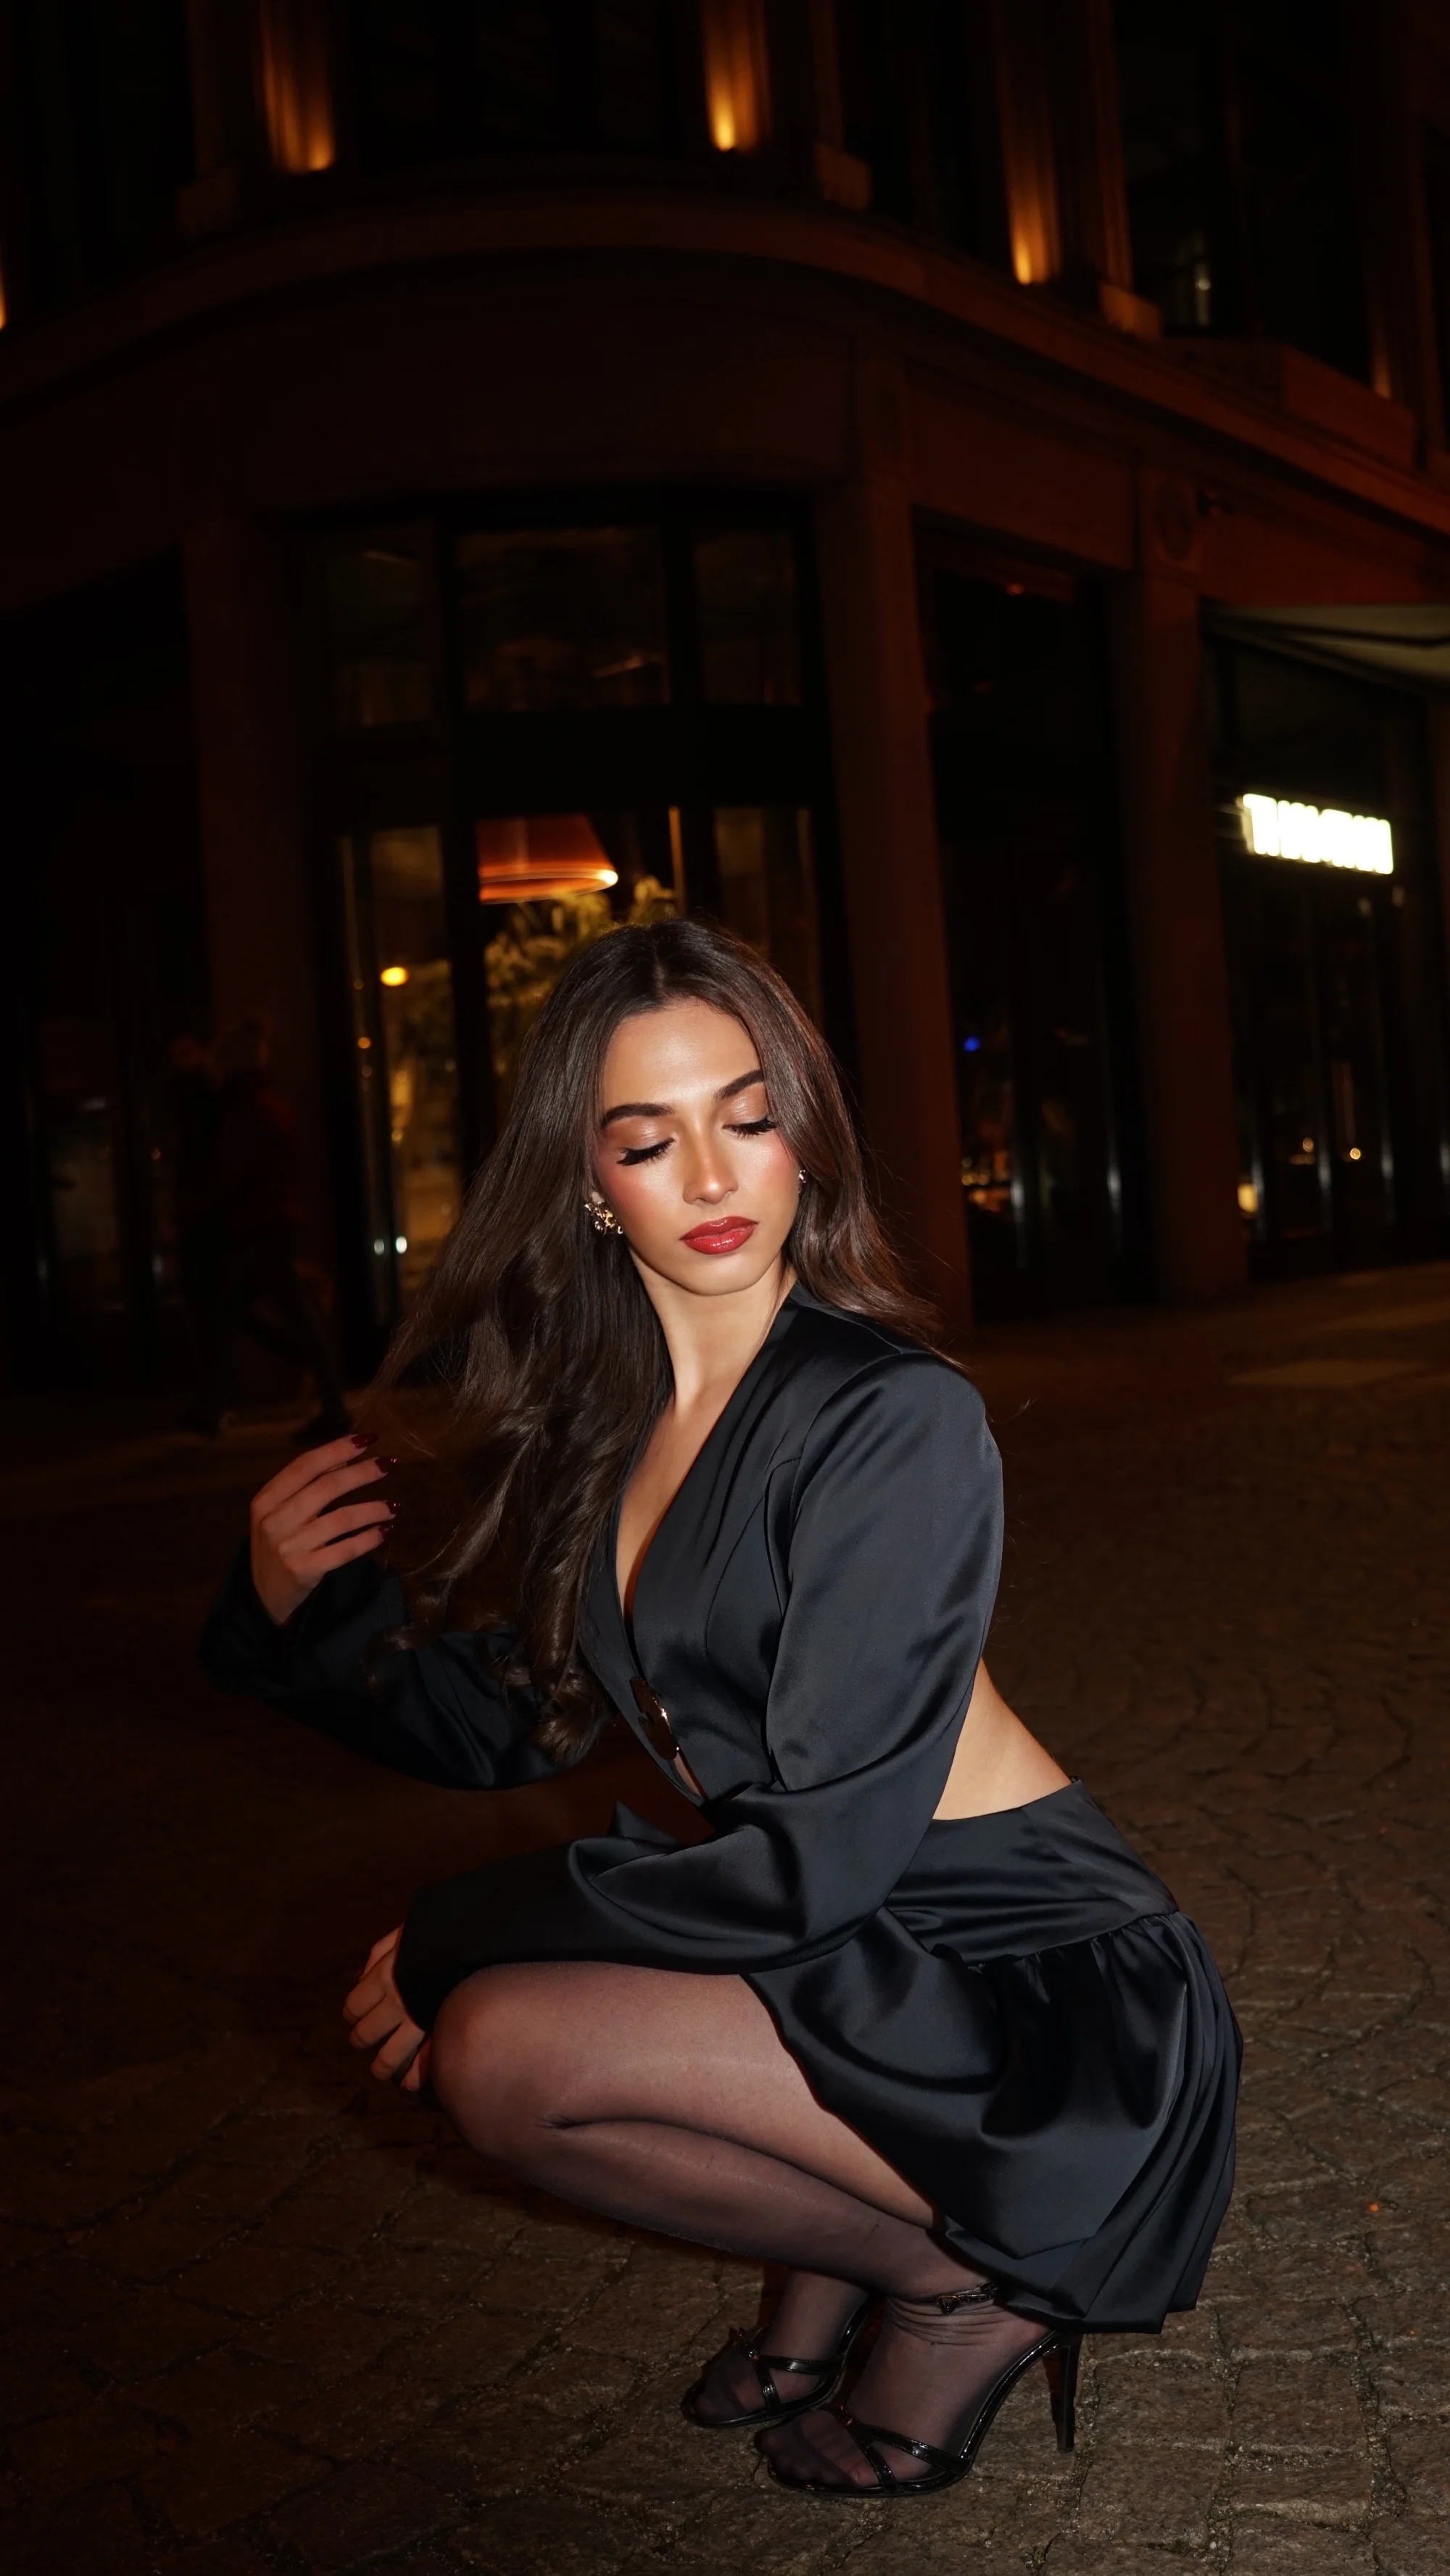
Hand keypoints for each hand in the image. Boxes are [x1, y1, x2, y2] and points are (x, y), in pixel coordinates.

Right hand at [248, 1434, 394, 1624]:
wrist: (263, 1597)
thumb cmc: (277, 1547)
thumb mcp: (281, 1514)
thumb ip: (307, 1486)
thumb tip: (345, 1458)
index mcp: (266, 1500)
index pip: (305, 1466)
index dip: (338, 1449)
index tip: (367, 1439)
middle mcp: (274, 1521)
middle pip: (327, 1486)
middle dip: (362, 1472)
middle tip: (389, 1464)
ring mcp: (288, 1547)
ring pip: (341, 1519)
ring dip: (373, 1509)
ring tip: (394, 1506)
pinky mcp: (304, 1570)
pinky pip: (345, 1549)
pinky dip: (368, 1538)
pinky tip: (384, 1531)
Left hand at [343, 1927, 431, 2090]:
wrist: (478, 1935)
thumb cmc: (438, 1931)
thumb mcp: (402, 1933)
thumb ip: (378, 1954)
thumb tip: (360, 1979)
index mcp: (384, 1975)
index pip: (354, 2006)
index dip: (352, 2013)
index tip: (354, 2015)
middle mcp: (397, 2001)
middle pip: (366, 2033)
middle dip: (360, 2039)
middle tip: (362, 2040)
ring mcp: (419, 2020)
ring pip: (390, 2056)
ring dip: (381, 2067)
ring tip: (379, 2070)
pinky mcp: (441, 2029)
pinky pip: (426, 2060)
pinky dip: (415, 2077)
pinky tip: (407, 2085)